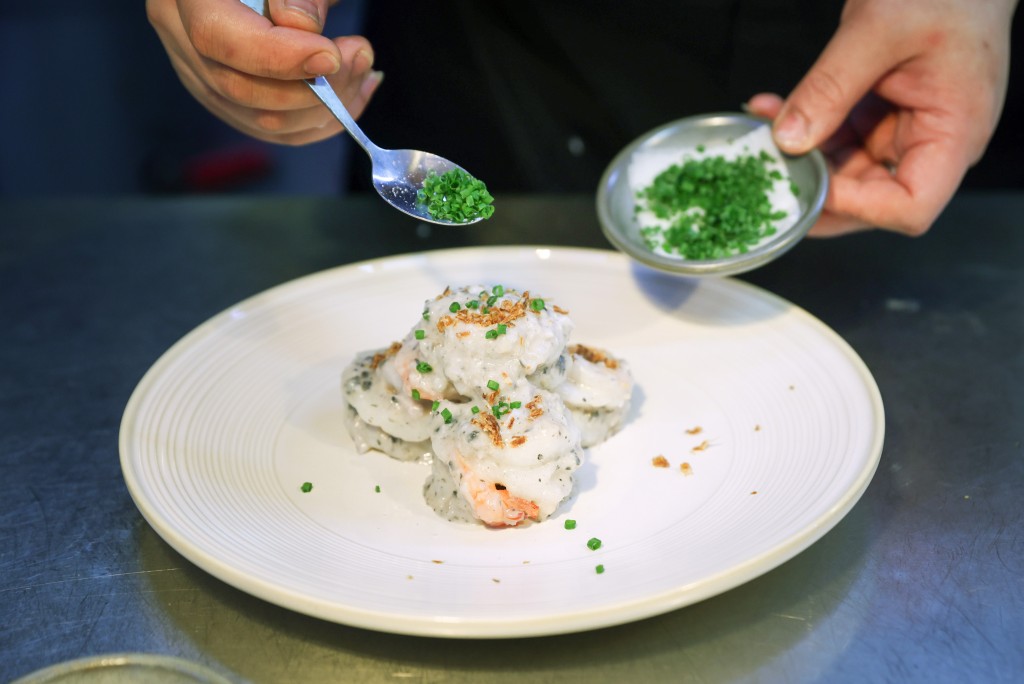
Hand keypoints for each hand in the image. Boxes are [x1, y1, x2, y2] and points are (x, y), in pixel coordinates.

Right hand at [147, 0, 381, 144]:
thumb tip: (301, 26)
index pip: (219, 37)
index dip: (280, 57)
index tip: (332, 54)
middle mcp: (177, 30)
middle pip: (239, 87)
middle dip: (313, 87)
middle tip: (361, 56)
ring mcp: (195, 68)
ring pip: (258, 118)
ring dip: (325, 108)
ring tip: (364, 69)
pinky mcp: (222, 94)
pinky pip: (271, 126)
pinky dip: (319, 122)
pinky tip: (353, 94)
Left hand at [747, 0, 1016, 236]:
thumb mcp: (878, 29)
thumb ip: (831, 86)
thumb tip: (788, 140)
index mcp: (955, 134)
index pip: (910, 207)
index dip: (857, 207)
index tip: (810, 184)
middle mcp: (933, 143)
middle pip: (872, 202)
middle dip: (816, 190)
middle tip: (769, 172)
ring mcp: (906, 132)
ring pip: (846, 175)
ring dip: (801, 159)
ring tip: (764, 129)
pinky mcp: (882, 118)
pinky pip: (839, 140)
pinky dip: (804, 130)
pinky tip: (773, 111)